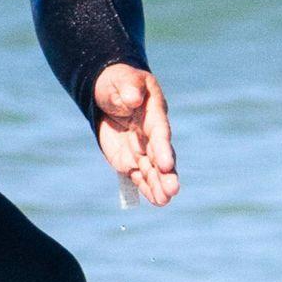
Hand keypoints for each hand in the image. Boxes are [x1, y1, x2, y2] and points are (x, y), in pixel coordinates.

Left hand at [94, 63, 178, 205]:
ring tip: (165, 201)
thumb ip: (128, 88)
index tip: (166, 164)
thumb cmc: (119, 82)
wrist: (109, 93)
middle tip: (172, 190)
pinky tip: (157, 201)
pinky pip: (140, 175)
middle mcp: (152, 134)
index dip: (163, 149)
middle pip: (160, 156)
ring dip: (159, 186)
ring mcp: (143, 149)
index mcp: (154, 113)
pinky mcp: (131, 159)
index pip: (159, 133)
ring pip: (153, 170)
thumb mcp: (122, 80)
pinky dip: (147, 188)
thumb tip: (132, 98)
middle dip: (166, 174)